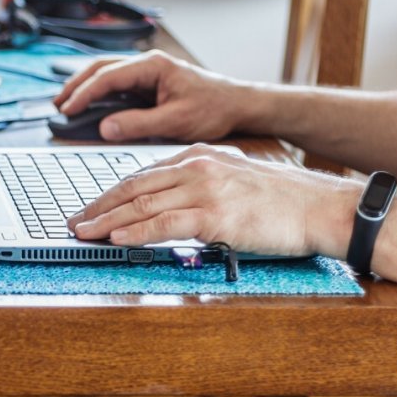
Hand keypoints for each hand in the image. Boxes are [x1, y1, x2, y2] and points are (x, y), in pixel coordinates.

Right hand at [54, 50, 256, 142]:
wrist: (237, 104)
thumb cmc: (213, 109)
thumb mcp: (176, 121)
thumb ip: (139, 124)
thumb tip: (106, 127)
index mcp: (153, 66)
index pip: (108, 76)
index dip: (84, 94)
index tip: (67, 110)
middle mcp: (148, 63)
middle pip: (101, 68)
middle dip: (76, 85)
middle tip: (57, 105)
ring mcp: (148, 71)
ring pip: (106, 72)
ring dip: (84, 86)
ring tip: (65, 103)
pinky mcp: (150, 82)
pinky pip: (117, 83)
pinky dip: (98, 91)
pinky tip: (89, 104)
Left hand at [68, 145, 359, 258]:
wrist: (322, 208)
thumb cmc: (286, 202)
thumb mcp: (238, 179)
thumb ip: (205, 185)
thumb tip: (176, 206)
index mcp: (202, 156)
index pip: (145, 174)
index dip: (114, 193)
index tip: (93, 207)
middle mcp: (199, 167)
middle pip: (134, 186)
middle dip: (99, 206)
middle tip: (75, 221)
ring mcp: (206, 190)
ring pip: (141, 205)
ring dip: (106, 221)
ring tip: (82, 233)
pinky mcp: (214, 215)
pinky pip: (163, 224)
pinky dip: (135, 233)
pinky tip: (115, 240)